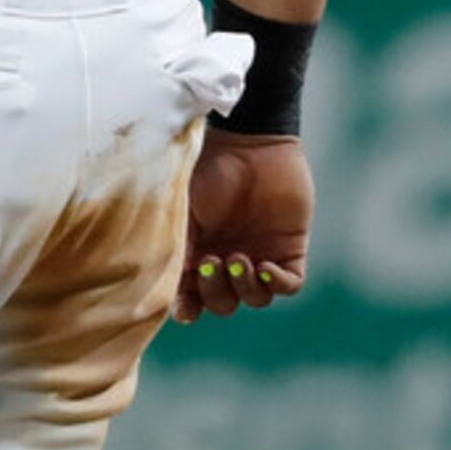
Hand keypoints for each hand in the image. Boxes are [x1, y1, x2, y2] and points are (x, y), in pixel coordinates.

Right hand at [172, 132, 312, 323]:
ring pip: (255, 298)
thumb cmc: (207, 168)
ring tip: (240, 259)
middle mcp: (226, 259)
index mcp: (197, 252)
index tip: (185, 306)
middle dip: (216, 293)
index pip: (191, 296)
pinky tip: (264, 267)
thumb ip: (174, 244)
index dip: (188, 308)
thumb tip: (161, 282)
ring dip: (245, 288)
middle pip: (223, 302)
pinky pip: (289, 285)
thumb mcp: (181, 207)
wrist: (248, 142)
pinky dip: (277, 284)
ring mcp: (259, 255)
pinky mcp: (289, 249)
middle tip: (213, 262)